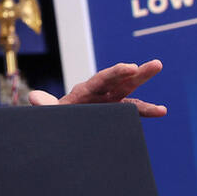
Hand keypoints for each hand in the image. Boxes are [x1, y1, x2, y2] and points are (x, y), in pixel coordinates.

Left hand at [28, 59, 165, 116]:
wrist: (58, 131)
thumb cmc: (53, 120)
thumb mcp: (48, 114)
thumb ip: (45, 105)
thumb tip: (34, 97)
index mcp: (84, 92)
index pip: (101, 80)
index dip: (116, 74)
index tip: (130, 68)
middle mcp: (100, 93)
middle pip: (121, 81)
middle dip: (138, 74)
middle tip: (156, 64)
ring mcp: (110, 102)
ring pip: (130, 92)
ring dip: (145, 84)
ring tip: (161, 79)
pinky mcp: (116, 112)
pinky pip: (133, 110)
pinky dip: (146, 110)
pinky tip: (162, 110)